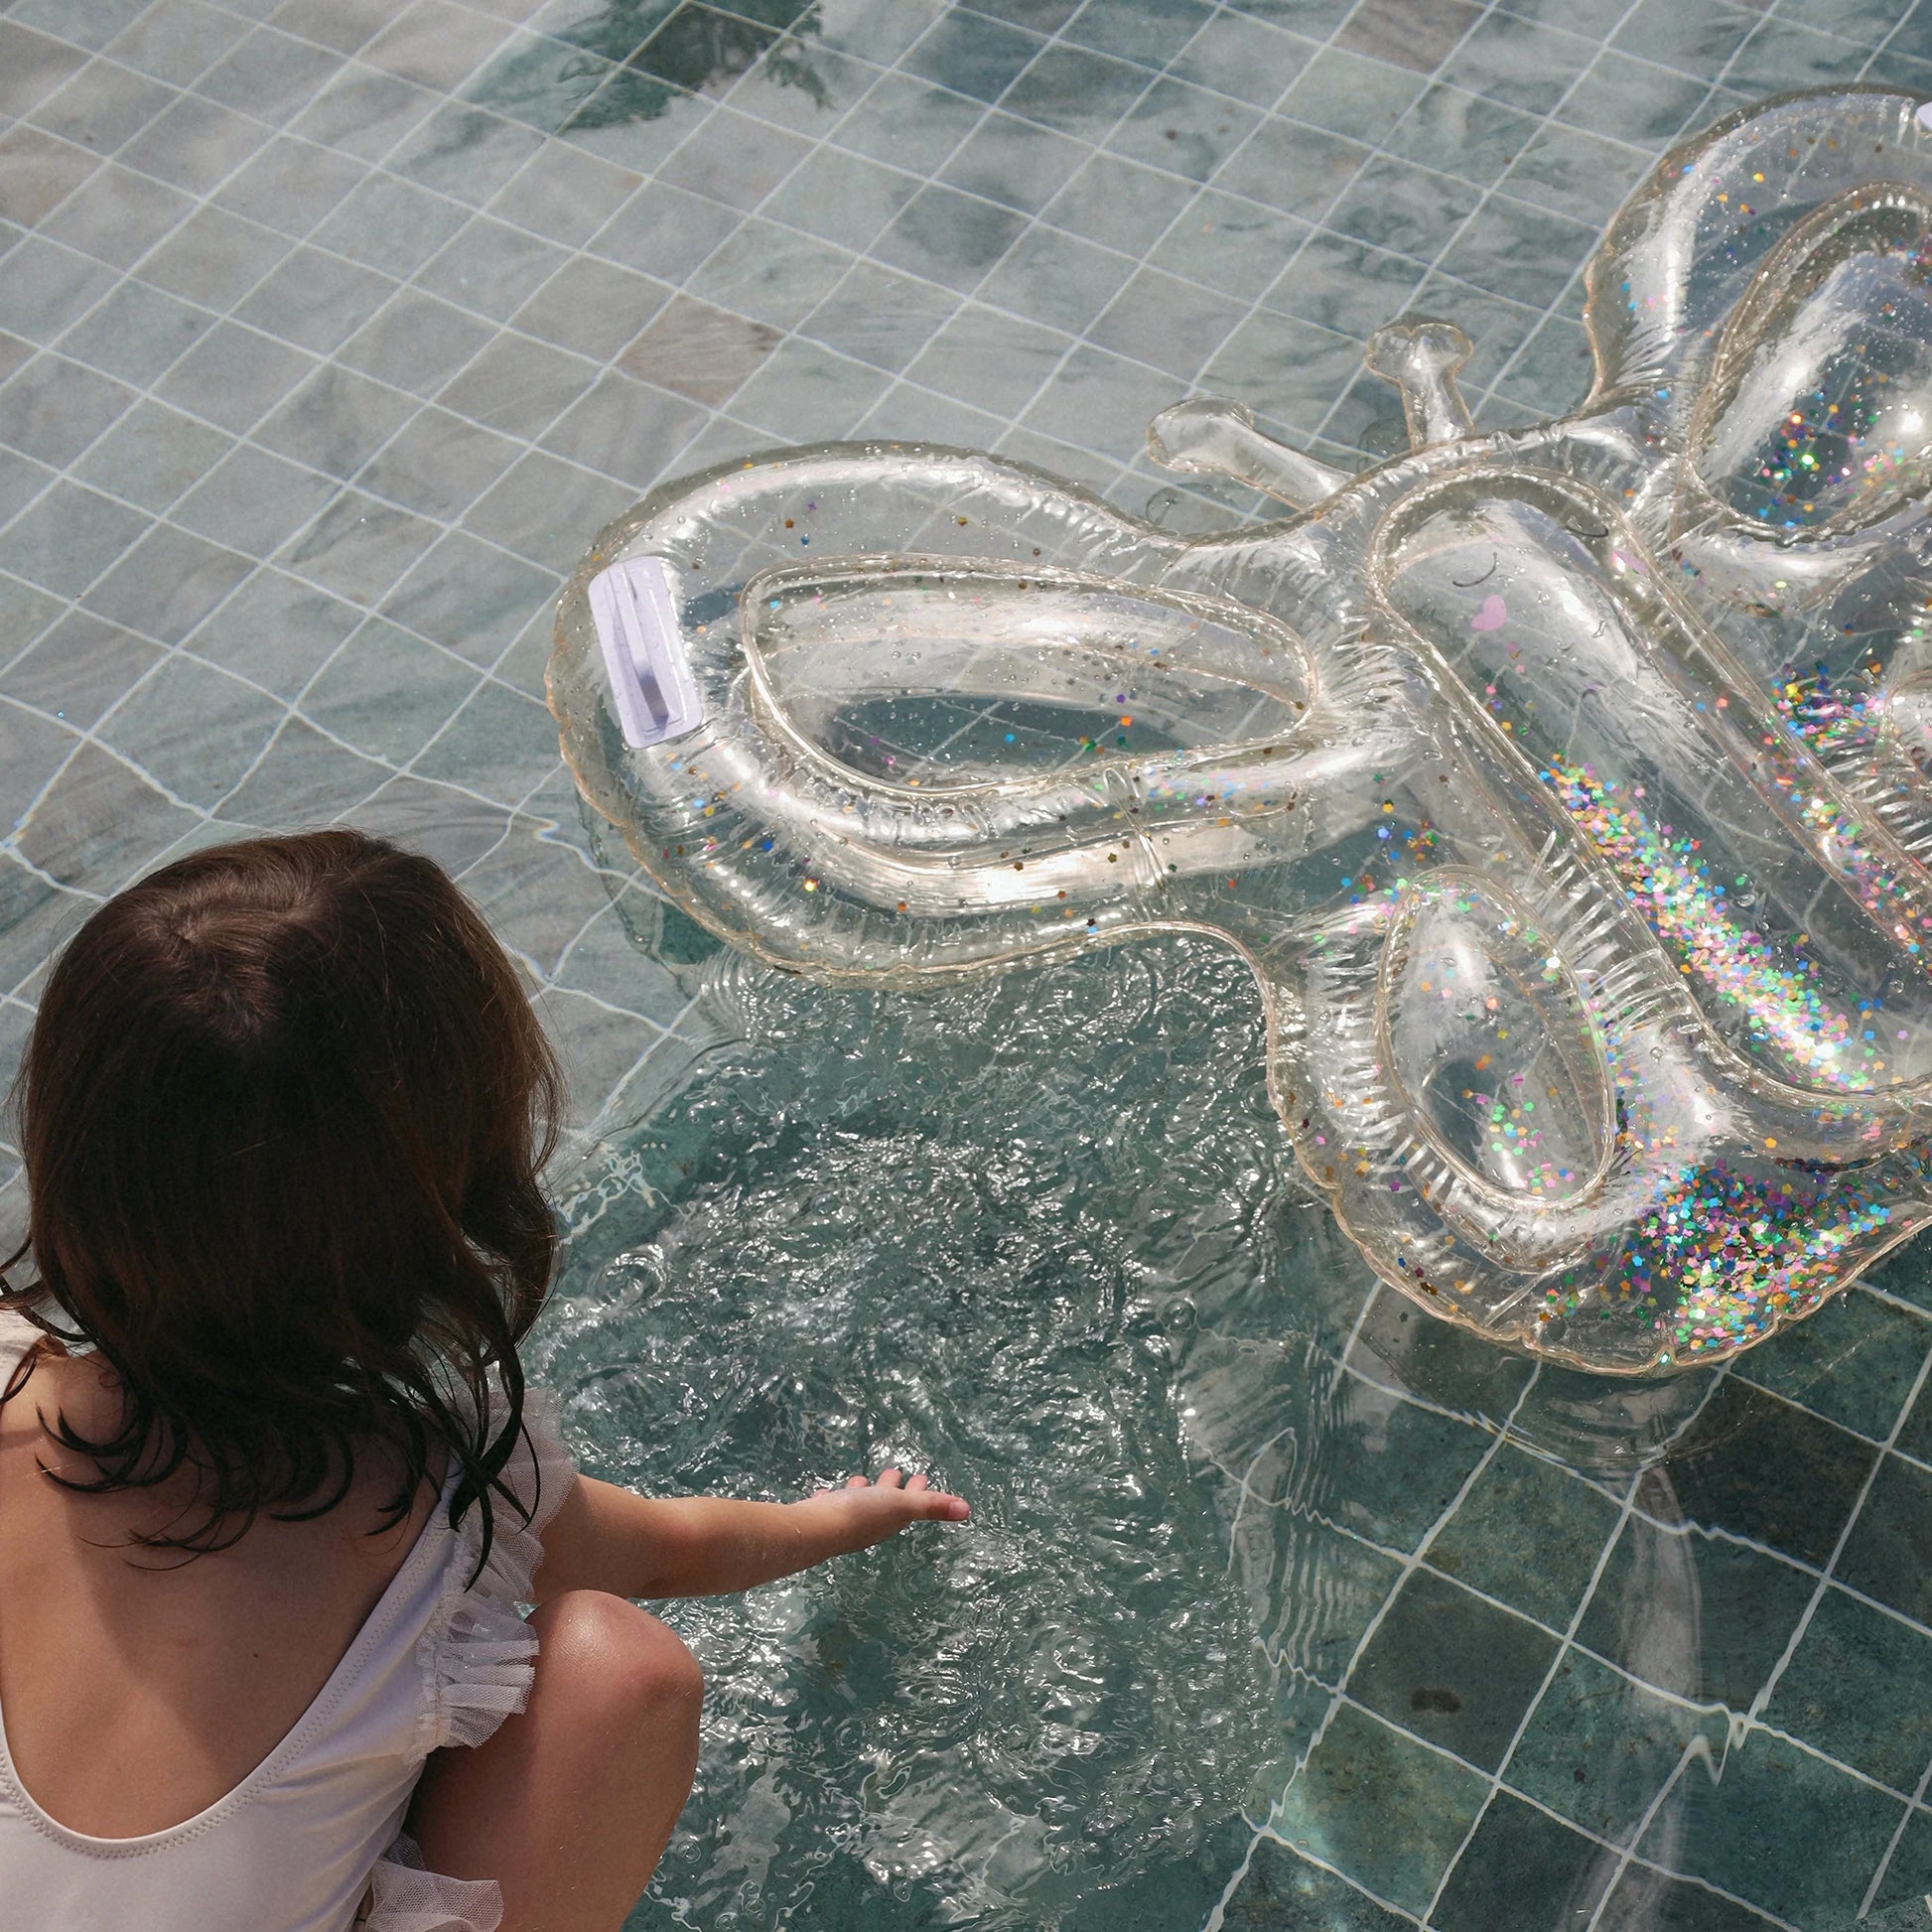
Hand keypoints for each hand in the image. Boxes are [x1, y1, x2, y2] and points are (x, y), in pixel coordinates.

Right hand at [794, 1467, 969, 1556]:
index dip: (917, 1491)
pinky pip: (831, 1506)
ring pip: (857, 1503)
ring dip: (863, 1492)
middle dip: (891, 1488)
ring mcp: (844, 1522)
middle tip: (894, 1472)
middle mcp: (868, 1523)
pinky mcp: (822, 1519)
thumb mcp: (901, 1504)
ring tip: (860, 1481)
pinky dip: (833, 1498)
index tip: (922, 1477)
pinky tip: (826, 1493)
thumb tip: (968, 1510)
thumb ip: (931, 1506)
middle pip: (884, 1502)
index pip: (909, 1504)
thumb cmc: (860, 1514)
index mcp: (889, 1519)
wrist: (814, 1531)